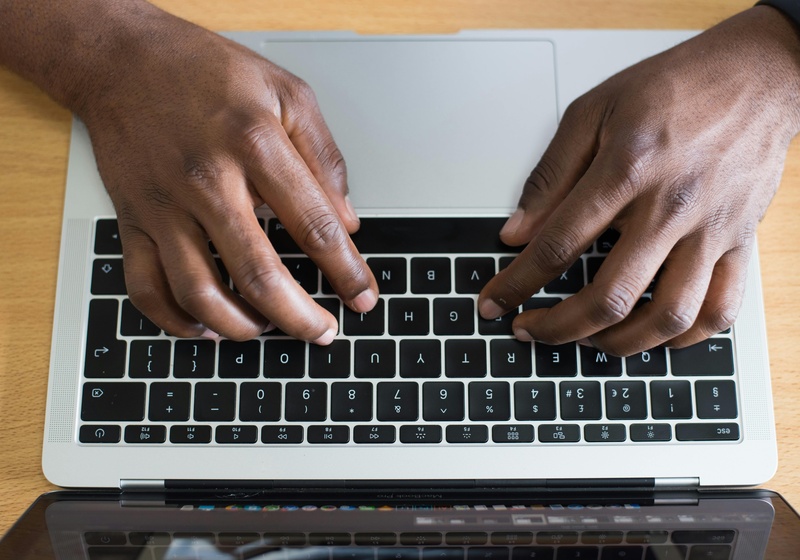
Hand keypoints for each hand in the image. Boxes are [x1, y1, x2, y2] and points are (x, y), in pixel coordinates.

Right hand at [78, 5, 376, 341]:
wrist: (123, 60)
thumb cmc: (208, 74)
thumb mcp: (287, 94)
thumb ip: (324, 158)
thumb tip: (347, 222)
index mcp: (255, 145)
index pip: (315, 227)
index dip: (346, 272)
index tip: (362, 297)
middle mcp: (208, 180)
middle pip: (259, 275)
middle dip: (300, 318)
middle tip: (323, 332)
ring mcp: (165, 206)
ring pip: (200, 293)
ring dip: (242, 328)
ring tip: (269, 330)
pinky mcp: (132, 220)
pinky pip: (146, 288)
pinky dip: (176, 321)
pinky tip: (207, 327)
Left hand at [479, 6, 799, 355]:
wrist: (757, 75)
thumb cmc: (674, 88)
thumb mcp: (593, 112)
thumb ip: (550, 176)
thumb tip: (515, 232)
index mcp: (628, 169)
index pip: (558, 245)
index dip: (517, 283)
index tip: (493, 302)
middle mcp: (672, 207)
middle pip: (609, 296)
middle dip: (557, 327)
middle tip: (529, 329)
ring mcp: (712, 230)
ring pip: (667, 317)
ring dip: (617, 344)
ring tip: (586, 340)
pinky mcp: (741, 243)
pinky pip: (720, 311)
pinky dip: (684, 340)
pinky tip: (651, 336)